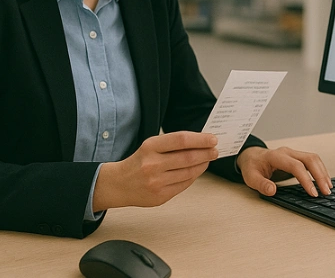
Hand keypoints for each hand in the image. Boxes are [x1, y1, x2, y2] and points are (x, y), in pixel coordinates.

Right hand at [93, 131, 217, 211]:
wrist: (119, 184)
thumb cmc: (138, 162)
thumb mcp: (151, 146)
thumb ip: (173, 144)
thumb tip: (201, 142)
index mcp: (150, 147)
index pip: (181, 140)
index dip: (201, 139)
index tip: (213, 139)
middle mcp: (153, 164)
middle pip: (188, 157)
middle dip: (206, 153)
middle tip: (215, 150)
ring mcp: (156, 182)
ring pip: (189, 172)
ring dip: (203, 165)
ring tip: (208, 159)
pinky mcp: (160, 196)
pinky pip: (184, 184)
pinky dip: (194, 176)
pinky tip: (197, 170)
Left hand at [236, 146, 331, 197]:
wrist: (252, 156)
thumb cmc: (252, 167)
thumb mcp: (251, 177)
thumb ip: (261, 184)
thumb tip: (272, 190)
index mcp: (276, 156)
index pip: (296, 166)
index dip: (306, 179)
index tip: (313, 193)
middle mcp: (287, 152)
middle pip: (309, 159)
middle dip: (320, 175)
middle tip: (326, 191)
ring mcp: (293, 153)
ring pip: (314, 158)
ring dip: (323, 172)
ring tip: (328, 187)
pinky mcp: (297, 157)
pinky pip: (313, 161)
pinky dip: (320, 170)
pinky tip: (324, 180)